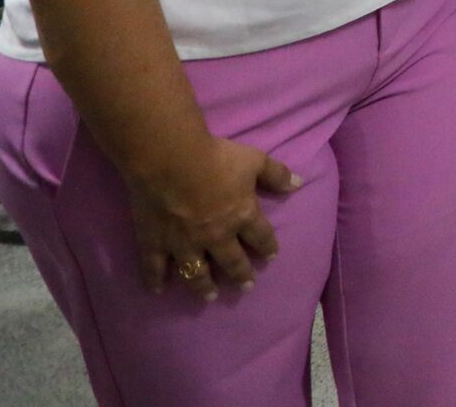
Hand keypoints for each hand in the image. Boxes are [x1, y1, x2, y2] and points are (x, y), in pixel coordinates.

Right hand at [127, 135, 298, 298]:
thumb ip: (277, 174)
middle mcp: (216, 236)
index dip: (267, 247)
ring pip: (197, 272)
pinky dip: (156, 280)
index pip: (260, 237)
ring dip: (204, 286)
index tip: (270, 257)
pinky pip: (155, 267)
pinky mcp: (155, 243)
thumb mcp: (254, 161)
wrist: (171, 161)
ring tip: (210, 296)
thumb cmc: (216, 158)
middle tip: (246, 286)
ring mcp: (184, 243)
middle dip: (241, 274)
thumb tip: (299, 184)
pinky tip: (158, 290)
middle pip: (232, 261)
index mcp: (241, 216)